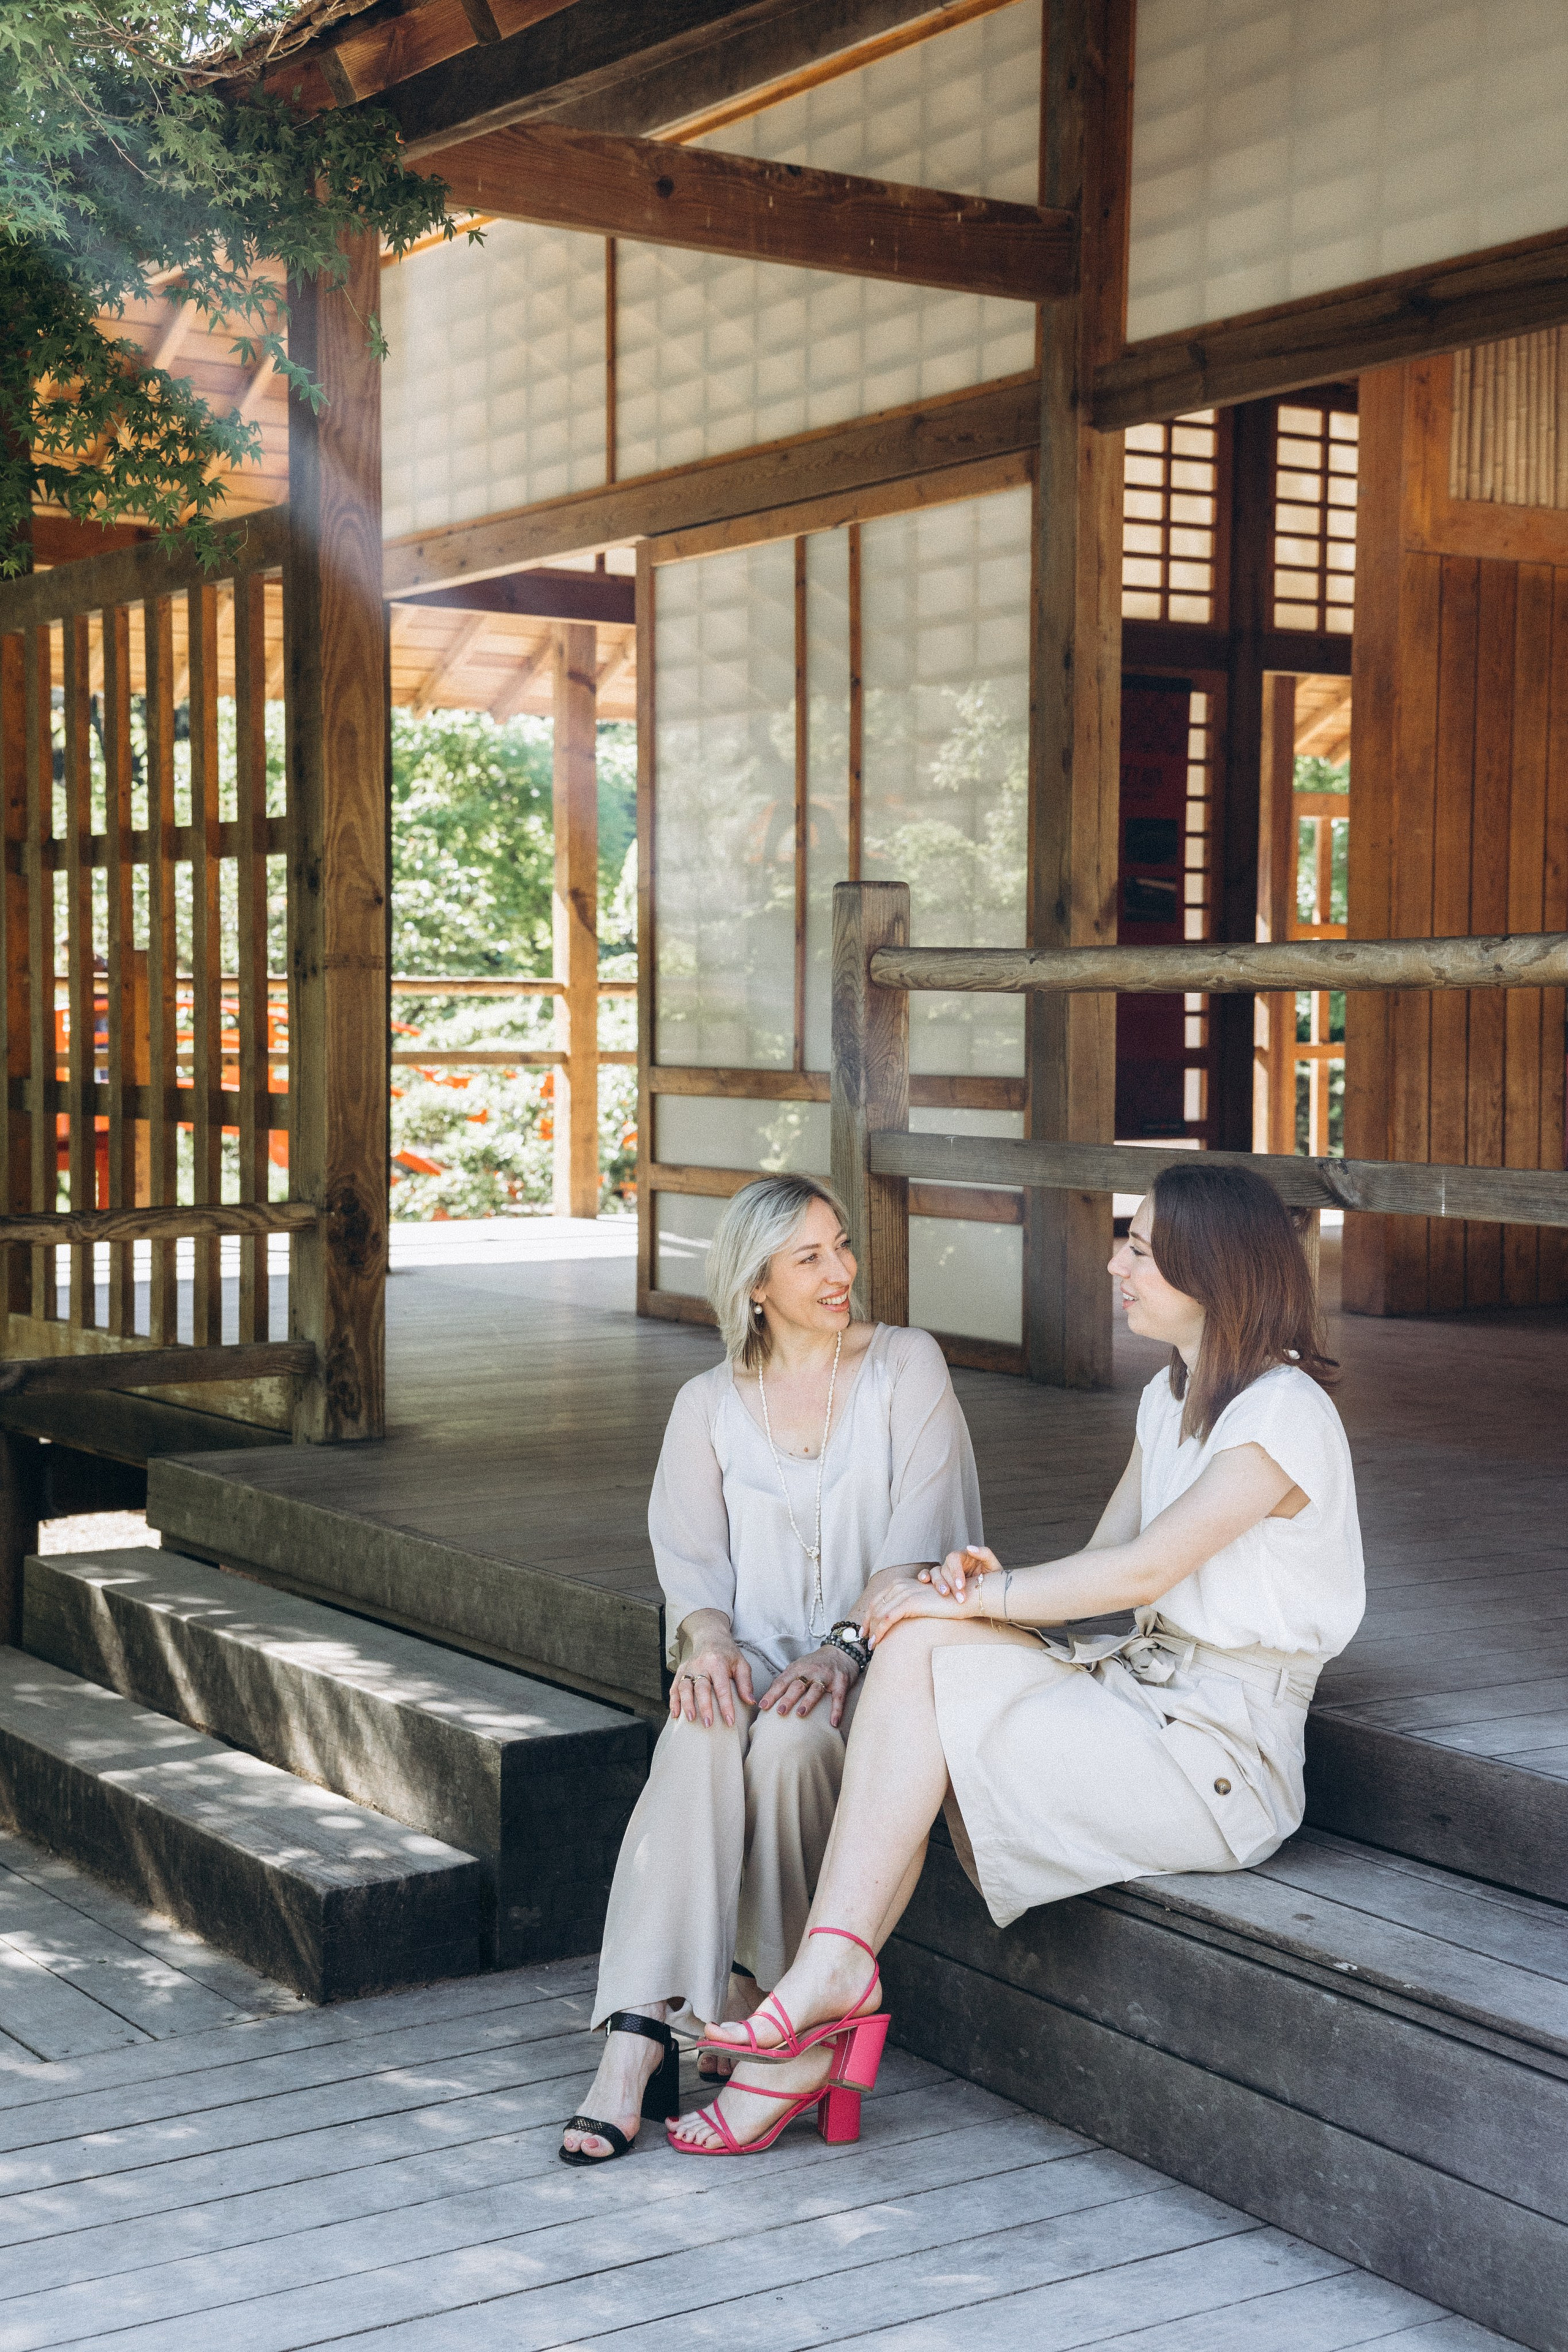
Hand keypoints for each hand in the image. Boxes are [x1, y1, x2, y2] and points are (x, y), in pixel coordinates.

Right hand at [669, 1637, 754, 1726]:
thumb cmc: (727, 1654)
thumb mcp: (741, 1664)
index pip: (722, 1688)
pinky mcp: (680, 1671)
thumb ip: (745, 1683)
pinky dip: (673, 1701)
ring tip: (690, 1719)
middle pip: (701, 1687)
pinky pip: (674, 1687)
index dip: (726, 1706)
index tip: (730, 1721)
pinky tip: (675, 1714)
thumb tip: (751, 1702)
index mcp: (718, 1663)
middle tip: (708, 1724)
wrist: (710, 1637)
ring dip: (686, 1704)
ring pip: (684, 1687)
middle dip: (704, 1707)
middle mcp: (701, 1665)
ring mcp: (689, 1668)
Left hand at [758, 1645, 858, 1726]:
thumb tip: (768, 1698)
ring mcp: (826, 1676)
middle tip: (779, 1712)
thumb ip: (786, 1680)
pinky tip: (833, 1723)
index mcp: (797, 1668)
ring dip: (808, 1702)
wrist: (841, 1652)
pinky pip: (838, 1698)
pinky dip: (836, 1710)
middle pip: (797, 1685)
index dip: (772, 1694)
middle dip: (788, 1698)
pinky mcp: (841, 1682)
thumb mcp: (799, 1667)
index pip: (782, 1682)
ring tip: (800, 1714)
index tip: (762, 1706)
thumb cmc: (815, 1664)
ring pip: (815, 1690)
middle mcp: (811, 1671)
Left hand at [862, 1570, 977, 1648]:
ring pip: (879, 1614)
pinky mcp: (910, 1602)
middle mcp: (900, 1585)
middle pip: (875, 1606)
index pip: (878, 1599)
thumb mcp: (923, 1603)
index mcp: (901, 1583)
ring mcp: (904, 1592)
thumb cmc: (946, 1604)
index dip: (869, 1615)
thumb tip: (897, 1620)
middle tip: (864, 1639)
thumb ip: (909, 1607)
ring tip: (870, 1645)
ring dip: (872, 1631)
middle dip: (867, 1624)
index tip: (865, 1629)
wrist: (964, 1598)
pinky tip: (877, 1643)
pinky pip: (888, 1618)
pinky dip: (879, 1631)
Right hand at [919, 1544, 999, 1602]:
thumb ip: (984, 1554)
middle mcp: (953, 1563)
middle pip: (944, 1568)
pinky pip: (928, 1576)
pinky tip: (924, 1581)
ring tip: (945, 1595)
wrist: (992, 1593)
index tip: (961, 1585)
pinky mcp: (941, 1581)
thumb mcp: (993, 1566)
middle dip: (950, 1584)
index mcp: (965, 1556)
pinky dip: (924, 1577)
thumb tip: (969, 1548)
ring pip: (935, 1573)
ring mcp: (945, 1572)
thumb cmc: (993, 1579)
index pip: (954, 1559)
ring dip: (938, 1584)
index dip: (955, 1571)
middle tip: (960, 1599)